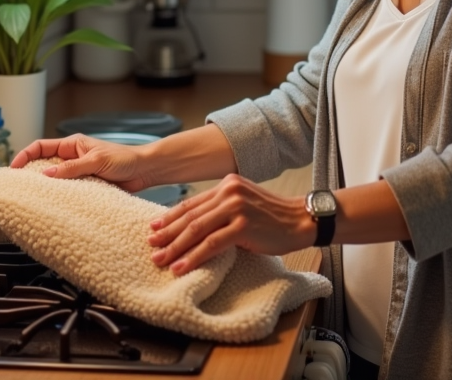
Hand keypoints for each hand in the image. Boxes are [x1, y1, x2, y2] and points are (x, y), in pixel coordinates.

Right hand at [9, 134, 147, 190]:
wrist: (144, 170)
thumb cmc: (124, 159)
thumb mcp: (96, 161)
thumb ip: (73, 168)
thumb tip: (47, 173)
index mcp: (72, 145)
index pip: (41, 146)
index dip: (25, 155)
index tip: (13, 169)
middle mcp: (72, 157)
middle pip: (44, 164)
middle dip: (30, 174)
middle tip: (18, 188)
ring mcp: (78, 172)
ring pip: (55, 180)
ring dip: (46, 188)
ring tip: (32, 200)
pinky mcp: (86, 185)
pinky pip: (68, 191)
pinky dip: (60, 197)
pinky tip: (54, 207)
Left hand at [147, 174, 314, 275]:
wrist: (300, 221)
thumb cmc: (272, 217)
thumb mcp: (244, 204)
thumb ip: (221, 209)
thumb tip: (192, 225)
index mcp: (227, 184)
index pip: (191, 203)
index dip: (170, 217)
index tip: (154, 228)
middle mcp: (229, 191)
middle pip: (190, 216)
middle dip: (167, 234)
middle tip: (151, 247)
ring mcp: (236, 207)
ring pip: (196, 230)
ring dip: (175, 248)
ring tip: (160, 260)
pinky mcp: (243, 225)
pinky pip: (211, 244)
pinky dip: (193, 257)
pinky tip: (181, 267)